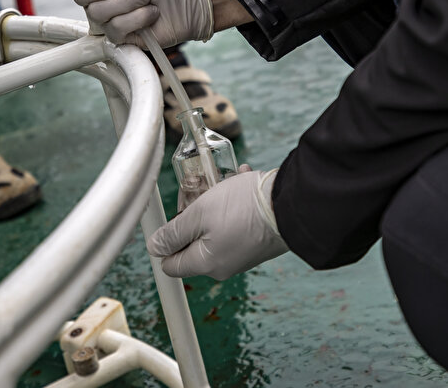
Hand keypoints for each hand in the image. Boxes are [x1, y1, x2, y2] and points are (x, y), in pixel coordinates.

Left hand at [147, 169, 287, 280]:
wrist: (293, 204)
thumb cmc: (245, 208)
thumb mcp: (200, 214)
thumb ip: (174, 233)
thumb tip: (154, 247)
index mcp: (206, 264)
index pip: (170, 264)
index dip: (164, 241)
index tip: (171, 216)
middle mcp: (223, 265)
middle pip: (191, 243)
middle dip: (189, 216)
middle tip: (196, 192)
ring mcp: (240, 254)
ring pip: (212, 229)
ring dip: (211, 206)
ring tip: (220, 183)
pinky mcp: (254, 242)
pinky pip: (232, 224)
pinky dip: (231, 205)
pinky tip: (237, 184)